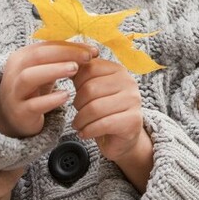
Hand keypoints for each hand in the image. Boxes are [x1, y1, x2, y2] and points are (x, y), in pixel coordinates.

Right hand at [0, 42, 95, 137]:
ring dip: (54, 70)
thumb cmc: (35, 88)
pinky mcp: (19, 112)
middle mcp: (14, 72)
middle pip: (37, 56)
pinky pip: (33, 105)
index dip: (70, 46)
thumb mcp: (46, 70)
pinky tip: (66, 96)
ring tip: (75, 70)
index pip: (46, 45)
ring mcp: (14, 92)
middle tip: (86, 58)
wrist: (12, 117)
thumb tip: (92, 50)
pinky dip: (50, 100)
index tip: (92, 51)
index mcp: (22, 57)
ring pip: (29, 77)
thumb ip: (65, 59)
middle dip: (64, 54)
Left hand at [72, 57, 152, 189]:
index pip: (90, 68)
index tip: (77, 94)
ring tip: (79, 125)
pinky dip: (88, 131)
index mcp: (118, 70)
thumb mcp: (93, 89)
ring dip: (81, 120)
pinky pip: (103, 124)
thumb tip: (65, 61)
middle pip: (90, 89)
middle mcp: (128, 82)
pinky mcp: (132, 121)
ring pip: (95, 108)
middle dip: (78, 104)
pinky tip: (85, 133)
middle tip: (77, 113)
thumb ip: (83, 75)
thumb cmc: (104, 111)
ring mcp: (133, 101)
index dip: (77, 83)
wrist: (122, 138)